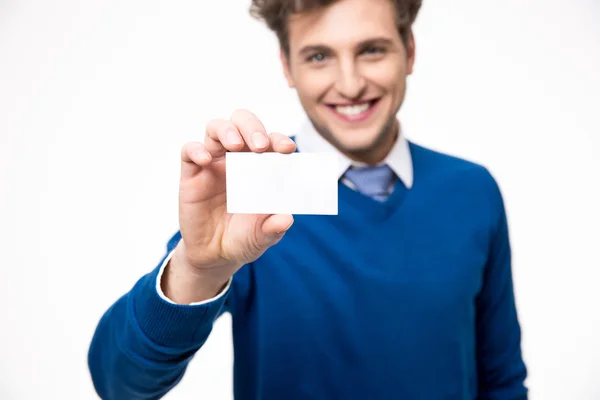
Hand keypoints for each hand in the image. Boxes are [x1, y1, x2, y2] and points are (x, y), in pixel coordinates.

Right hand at [164, 109, 295, 301]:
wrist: (215, 255)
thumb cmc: (244, 238)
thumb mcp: (262, 237)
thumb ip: (274, 228)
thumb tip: (286, 219)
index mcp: (261, 166)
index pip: (271, 142)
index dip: (279, 140)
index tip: (287, 149)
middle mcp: (238, 159)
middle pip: (242, 123)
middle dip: (253, 128)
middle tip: (260, 146)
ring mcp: (214, 164)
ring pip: (216, 128)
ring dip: (227, 130)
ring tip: (235, 145)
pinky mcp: (192, 174)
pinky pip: (189, 151)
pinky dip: (196, 150)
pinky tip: (205, 161)